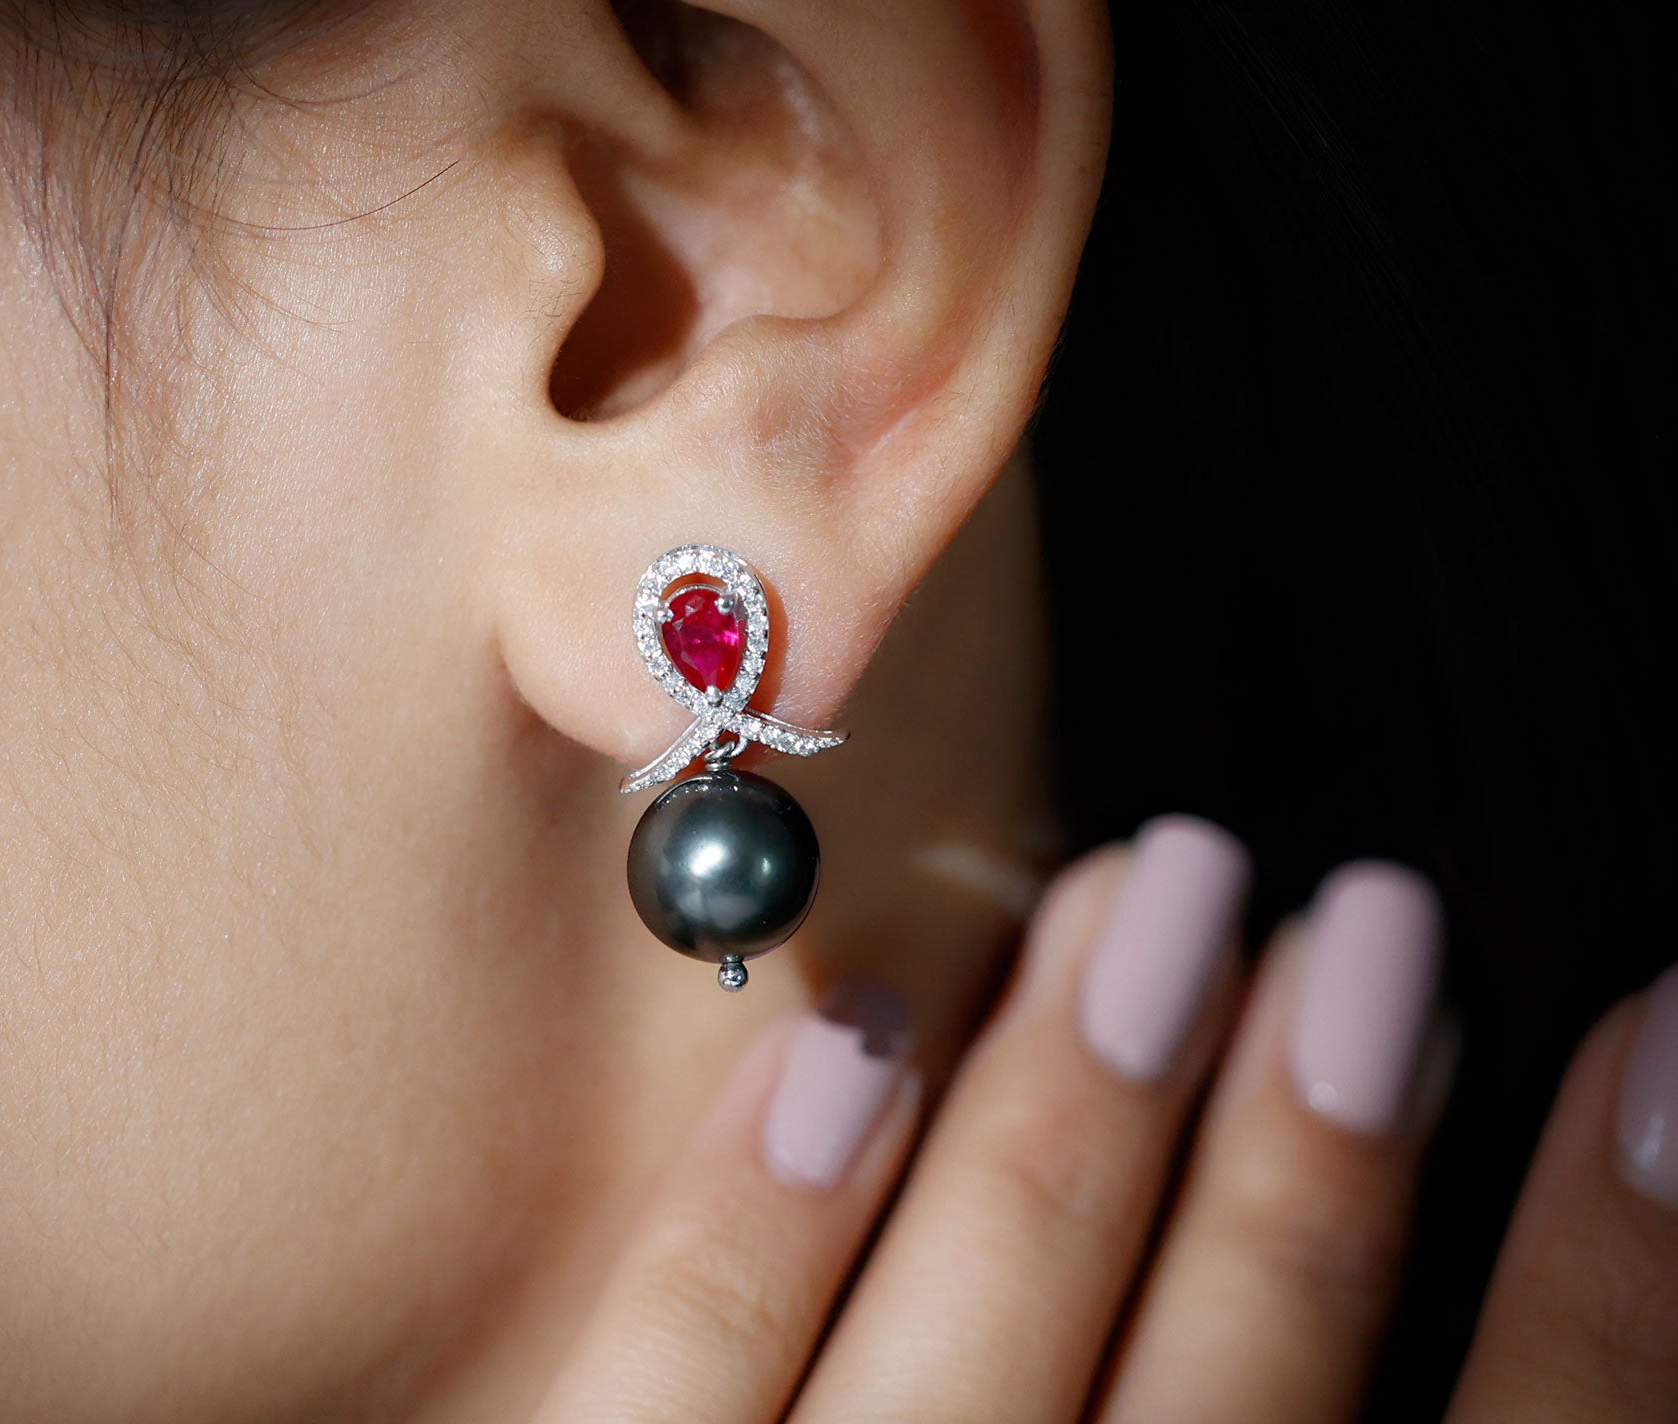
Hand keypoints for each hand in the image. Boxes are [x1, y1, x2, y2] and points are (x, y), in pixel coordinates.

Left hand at [535, 824, 1677, 1421]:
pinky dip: (772, 1206)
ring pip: (990, 1329)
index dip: (1603, 1267)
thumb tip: (1472, 1353)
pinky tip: (848, 1029)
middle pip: (1243, 1395)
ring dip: (1088, 1099)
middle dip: (1322, 1141)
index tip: (1650, 1040)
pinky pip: (676, 1374)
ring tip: (1164, 882)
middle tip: (1374, 906)